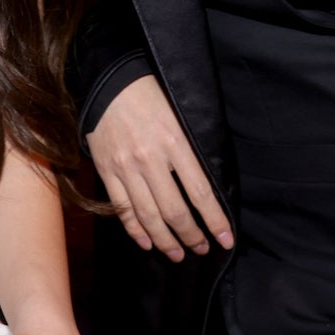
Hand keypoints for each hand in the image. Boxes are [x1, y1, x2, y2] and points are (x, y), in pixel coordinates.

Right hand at [85, 75, 231, 260]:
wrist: (108, 81)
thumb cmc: (151, 94)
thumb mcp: (180, 113)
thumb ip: (193, 147)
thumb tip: (212, 184)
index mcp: (176, 142)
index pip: (202, 193)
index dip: (216, 221)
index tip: (227, 239)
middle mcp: (151, 159)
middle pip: (175, 211)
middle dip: (192, 237)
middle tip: (202, 250)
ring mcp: (126, 167)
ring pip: (149, 216)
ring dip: (166, 241)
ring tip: (177, 254)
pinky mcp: (106, 171)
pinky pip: (123, 209)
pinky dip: (135, 230)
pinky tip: (147, 243)